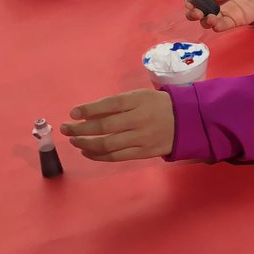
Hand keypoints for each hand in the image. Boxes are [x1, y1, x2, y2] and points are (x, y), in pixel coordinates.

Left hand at [61, 89, 175, 161]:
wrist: (187, 122)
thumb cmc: (158, 106)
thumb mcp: (141, 96)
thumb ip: (117, 104)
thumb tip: (88, 113)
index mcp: (139, 101)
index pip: (110, 105)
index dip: (89, 109)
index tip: (73, 113)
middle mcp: (140, 120)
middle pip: (105, 126)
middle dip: (80, 128)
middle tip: (65, 129)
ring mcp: (142, 138)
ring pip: (108, 144)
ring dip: (86, 144)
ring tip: (75, 141)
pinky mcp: (144, 153)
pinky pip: (116, 156)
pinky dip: (98, 155)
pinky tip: (88, 152)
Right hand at [182, 0, 253, 31]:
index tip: (190, 3)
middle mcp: (215, 0)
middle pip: (197, 8)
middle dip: (192, 12)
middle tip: (197, 13)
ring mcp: (223, 11)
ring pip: (206, 19)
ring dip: (204, 21)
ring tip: (211, 18)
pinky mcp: (232, 21)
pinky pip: (221, 26)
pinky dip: (217, 27)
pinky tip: (217, 25)